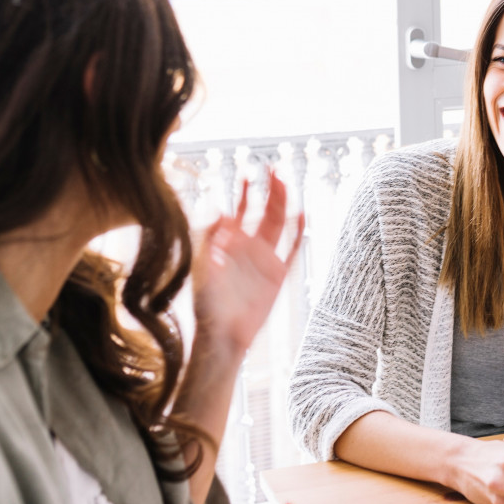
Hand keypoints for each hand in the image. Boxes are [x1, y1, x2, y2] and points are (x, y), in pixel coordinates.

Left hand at [190, 171, 303, 354]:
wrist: (221, 335)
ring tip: (287, 183)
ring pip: (279, 224)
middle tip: (274, 168)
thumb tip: (221, 210)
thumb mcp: (201, 267)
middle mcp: (250, 247)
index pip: (241, 210)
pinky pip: (291, 249)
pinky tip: (302, 214)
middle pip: (265, 211)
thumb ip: (209, 238)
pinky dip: (298, 232)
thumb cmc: (206, 305)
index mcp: (230, 243)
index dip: (246, 192)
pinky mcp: (278, 274)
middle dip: (270, 190)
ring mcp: (266, 259)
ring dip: (284, 204)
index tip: (249, 173)